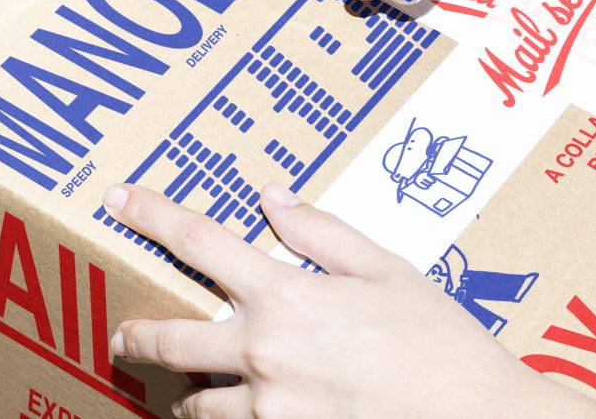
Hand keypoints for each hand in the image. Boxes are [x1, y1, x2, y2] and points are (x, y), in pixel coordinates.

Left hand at [104, 182, 595, 418]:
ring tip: (184, 384)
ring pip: (197, 403)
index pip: (200, 241)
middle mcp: (264, 354)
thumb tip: (270, 199)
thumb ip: (320, 231)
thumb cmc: (435, 337)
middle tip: (123, 332)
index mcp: (286, 295)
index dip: (152, 214)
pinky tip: (241, 409)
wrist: (477, 418)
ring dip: (184, 390)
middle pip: (172, 338)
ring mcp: (271, 411)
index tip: (118, 199)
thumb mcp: (384, 266)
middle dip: (138, 333)